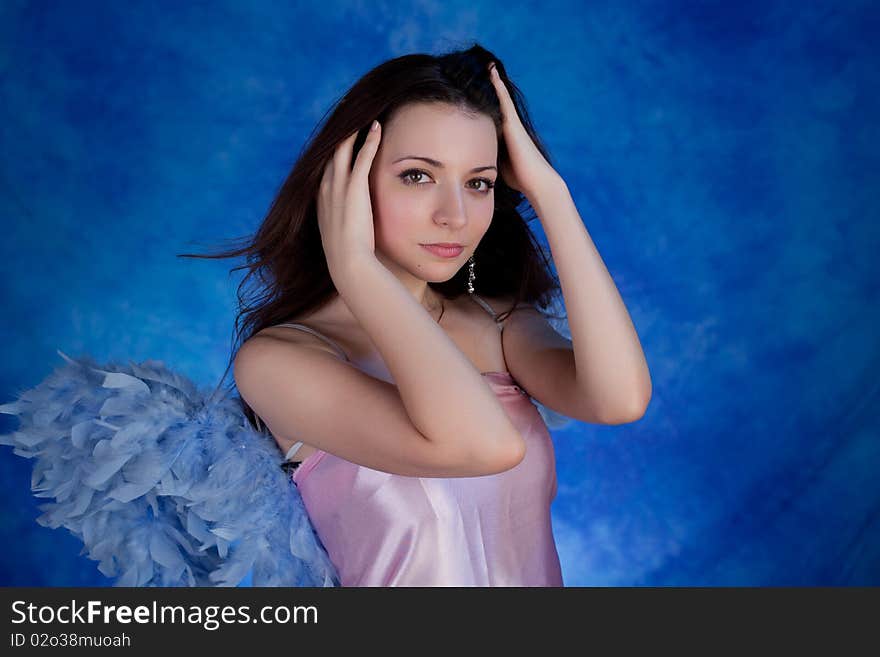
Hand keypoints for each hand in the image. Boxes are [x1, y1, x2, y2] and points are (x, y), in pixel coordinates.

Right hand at [317, 121, 382, 276]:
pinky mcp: (354, 188)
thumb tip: (353, 227)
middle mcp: (325, 188)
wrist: (348, 264)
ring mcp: (338, 187)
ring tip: (363, 114)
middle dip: (341, 134)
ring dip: (354, 130)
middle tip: (348, 114)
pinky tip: (378, 127)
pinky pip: (362, 156)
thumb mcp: (341, 236)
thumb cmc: (348, 257)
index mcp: (321, 199)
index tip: (341, 139)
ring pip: (344, 148)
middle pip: (331, 152)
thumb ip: (345, 224)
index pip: (326, 167)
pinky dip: (370, 140)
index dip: (334, 151)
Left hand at [487, 62, 562, 198]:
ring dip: (494, 81)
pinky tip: (490, 71)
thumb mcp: (497, 165)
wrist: (536, 181)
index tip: (474, 92)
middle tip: (480, 68)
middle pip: (496, 103)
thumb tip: (471, 162)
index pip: (491, 116)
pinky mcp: (513, 122)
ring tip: (486, 64)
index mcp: (503, 136)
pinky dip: (497, 85)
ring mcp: (512, 123)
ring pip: (500, 97)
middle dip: (489, 87)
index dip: (483, 104)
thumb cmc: (519, 178)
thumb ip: (487, 157)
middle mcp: (509, 126)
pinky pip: (503, 98)